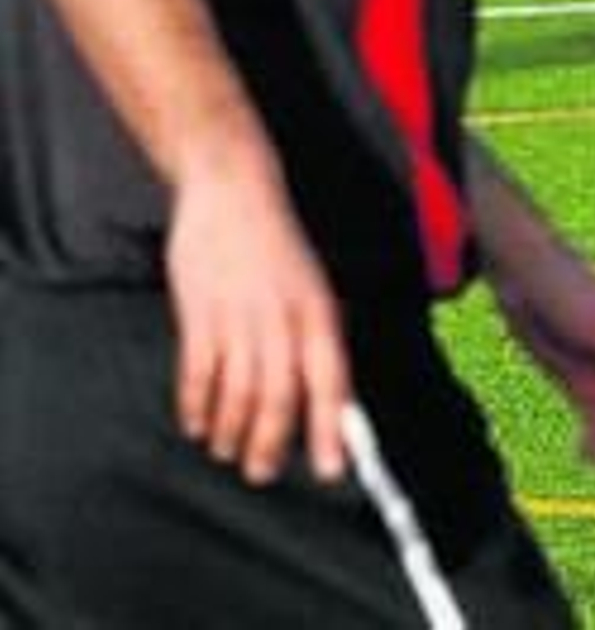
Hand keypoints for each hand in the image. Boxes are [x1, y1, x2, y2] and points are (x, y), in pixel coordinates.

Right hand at [166, 142, 350, 485]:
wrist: (233, 189)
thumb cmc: (278, 243)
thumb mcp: (312, 284)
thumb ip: (316, 335)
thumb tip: (329, 396)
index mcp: (318, 310)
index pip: (330, 379)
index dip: (330, 428)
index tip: (331, 470)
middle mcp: (282, 318)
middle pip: (279, 396)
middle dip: (271, 444)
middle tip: (261, 473)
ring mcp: (239, 316)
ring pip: (237, 393)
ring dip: (231, 430)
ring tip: (226, 451)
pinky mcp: (199, 313)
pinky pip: (198, 373)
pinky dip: (195, 406)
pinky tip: (194, 424)